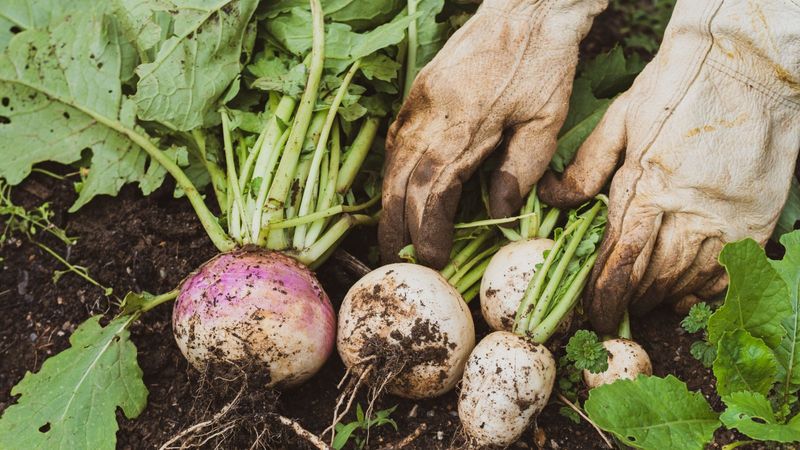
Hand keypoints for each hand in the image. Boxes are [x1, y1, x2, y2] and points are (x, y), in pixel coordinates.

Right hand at [379, 0, 607, 267]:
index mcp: (464, 126)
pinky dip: (393, 170)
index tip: (433, 258)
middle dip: (396, 226)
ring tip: (392, 234)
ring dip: (389, 202)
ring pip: (393, 162)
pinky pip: (396, 140)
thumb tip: (498, 215)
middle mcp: (431, 116)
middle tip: (397, 259)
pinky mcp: (418, 92)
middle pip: (402, 182)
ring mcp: (419, 102)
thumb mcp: (545, 122)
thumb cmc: (543, 66)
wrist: (526, 9)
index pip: (434, 191)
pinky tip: (396, 189)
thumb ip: (519, 171)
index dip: (428, 229)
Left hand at [540, 0, 799, 333]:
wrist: (747, 65)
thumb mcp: (621, 119)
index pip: (620, 259)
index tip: (591, 313)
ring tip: (643, 304)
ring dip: (661, 298)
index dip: (603, 294)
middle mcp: (687, 213)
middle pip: (652, 277)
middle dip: (628, 300)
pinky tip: (687, 294)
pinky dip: (704, 290)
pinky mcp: (755, 220)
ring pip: (688, 280)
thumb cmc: (677, 86)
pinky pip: (727, 272)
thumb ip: (587, 167)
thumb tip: (552, 199)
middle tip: (612, 311)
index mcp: (648, 188)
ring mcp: (726, 220)